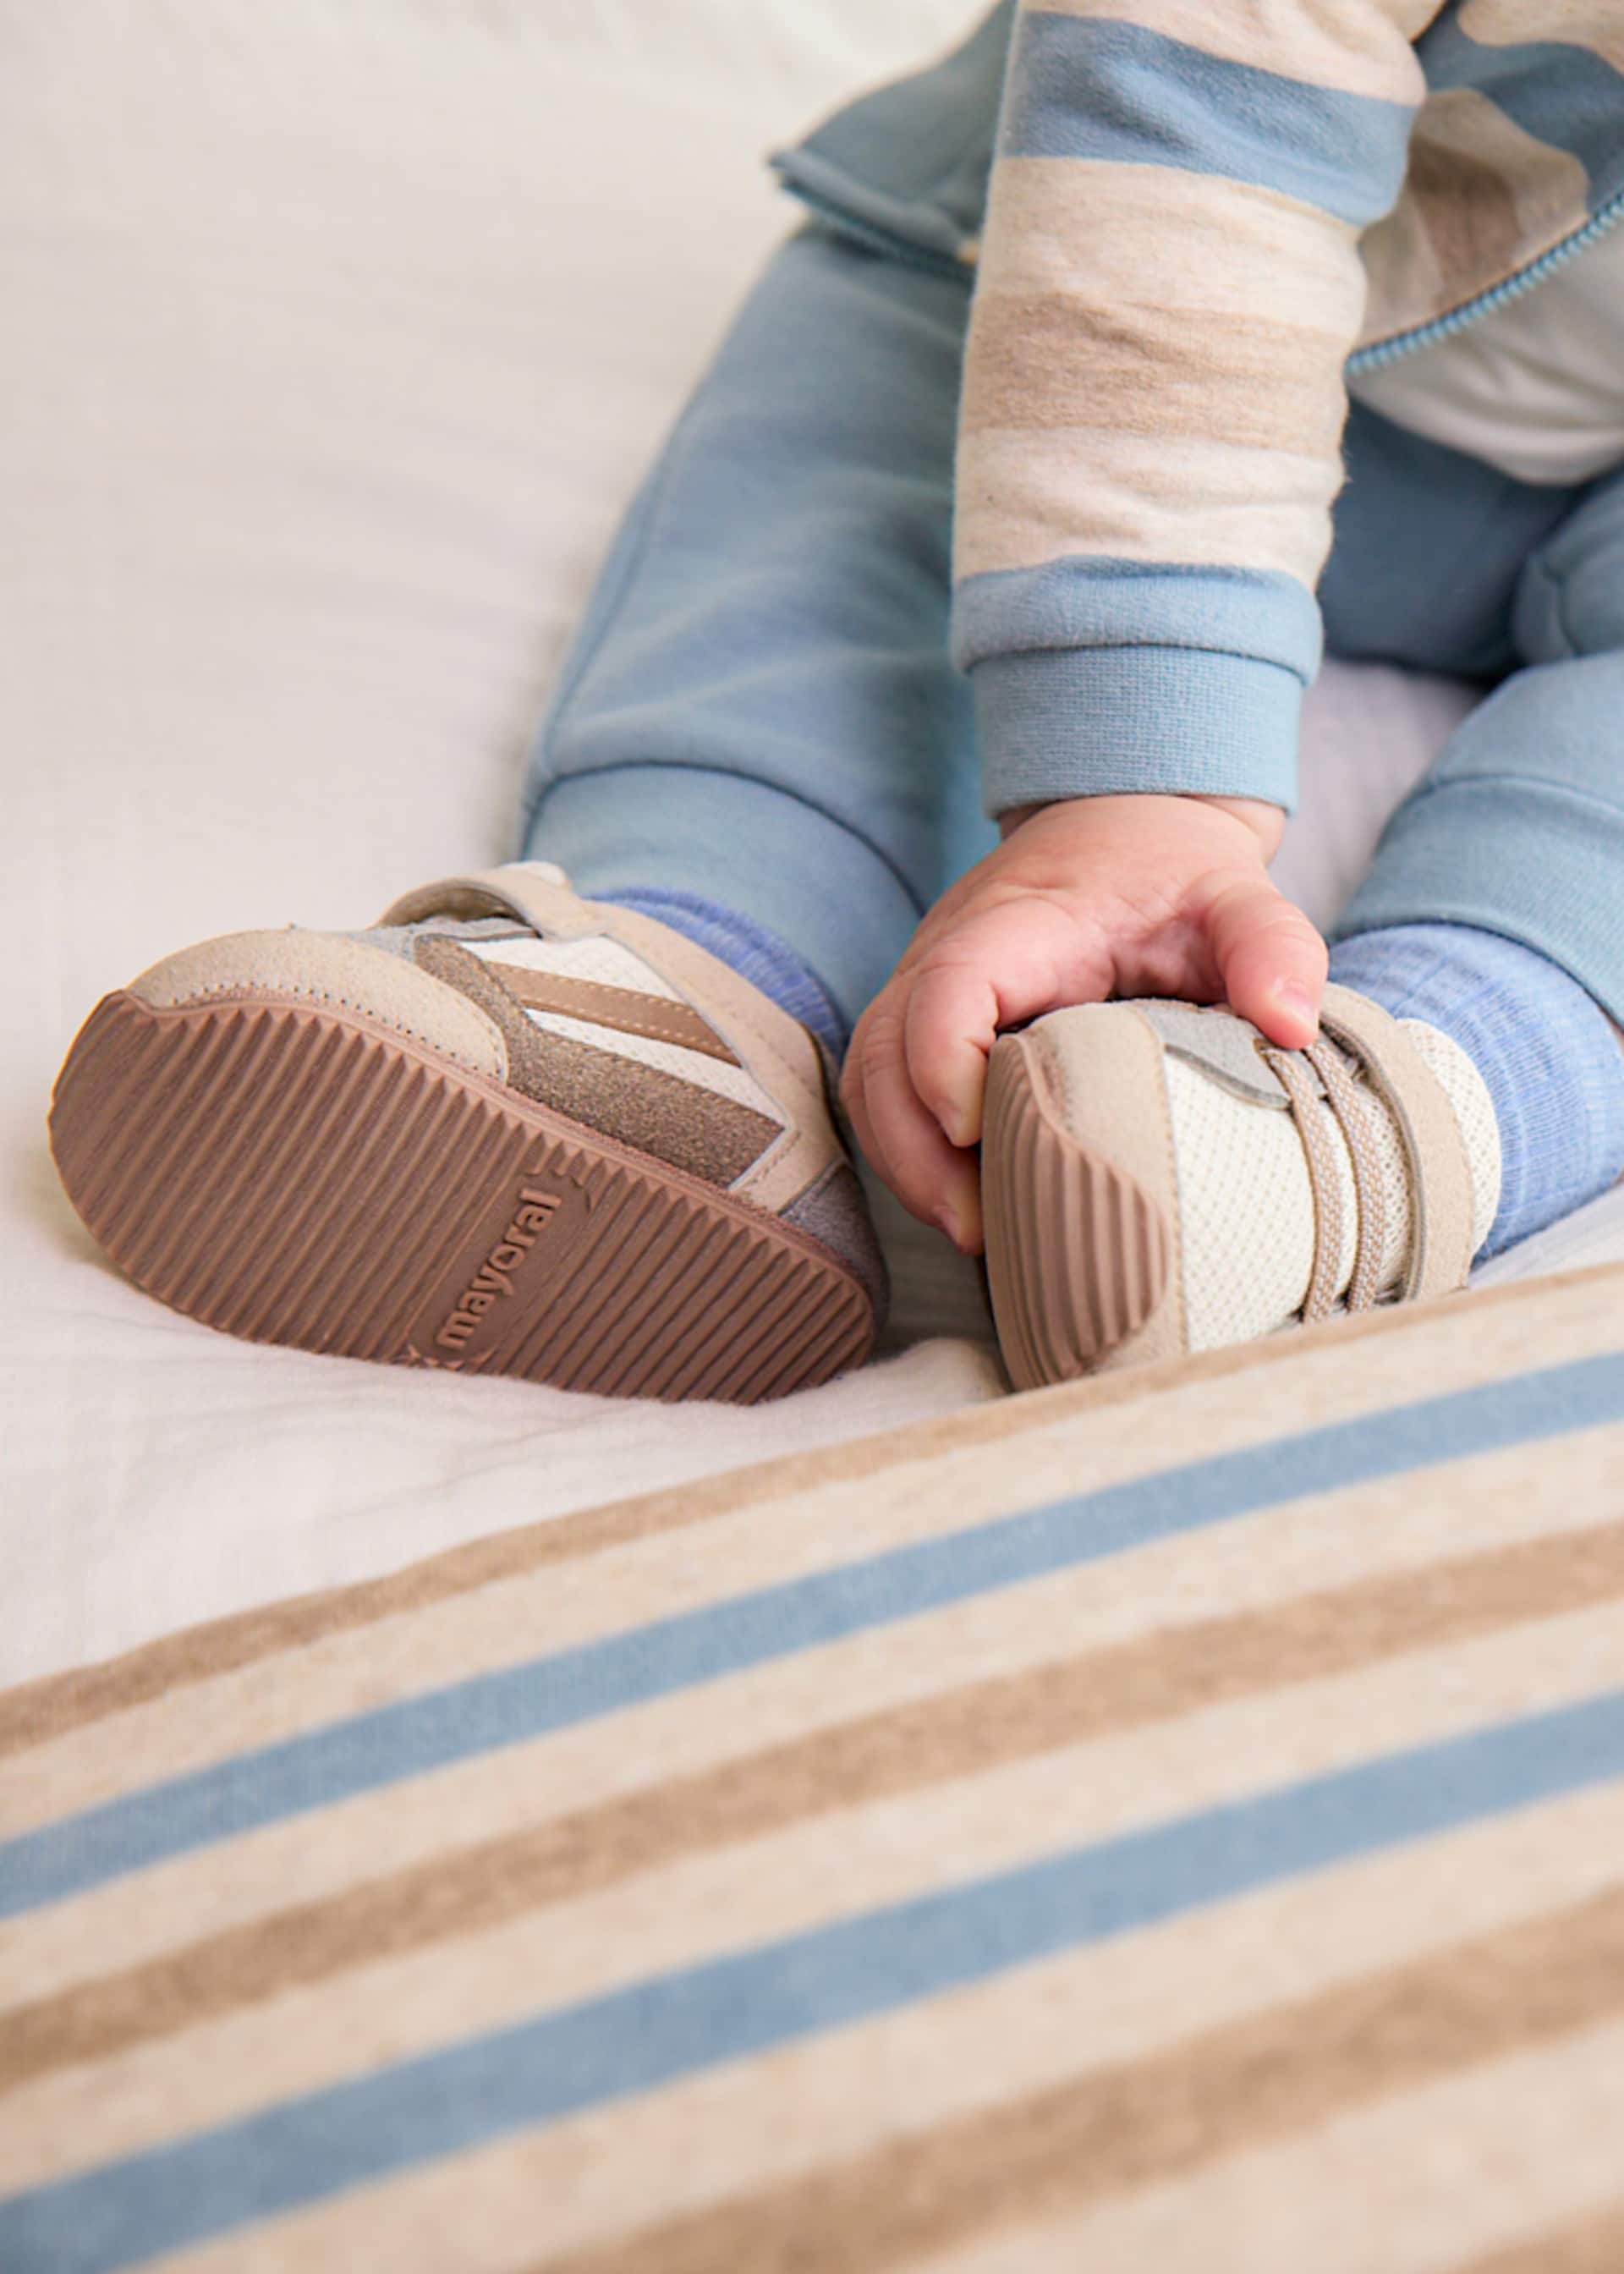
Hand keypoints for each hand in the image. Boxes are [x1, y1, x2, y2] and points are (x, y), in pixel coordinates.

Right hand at [839, 793, 1325, 1251]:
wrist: (1124, 830)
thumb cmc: (1174, 877)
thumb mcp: (1238, 898)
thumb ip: (1272, 946)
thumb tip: (1292, 1025)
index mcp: (1020, 924)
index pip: (948, 987)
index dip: (944, 1061)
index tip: (976, 1130)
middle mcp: (948, 952)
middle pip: (882, 1051)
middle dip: (913, 1149)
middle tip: (975, 1228)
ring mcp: (925, 987)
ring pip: (870, 1079)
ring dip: (904, 1161)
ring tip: (971, 1231)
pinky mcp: (925, 1021)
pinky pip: (884, 1090)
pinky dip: (907, 1150)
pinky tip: (963, 1201)